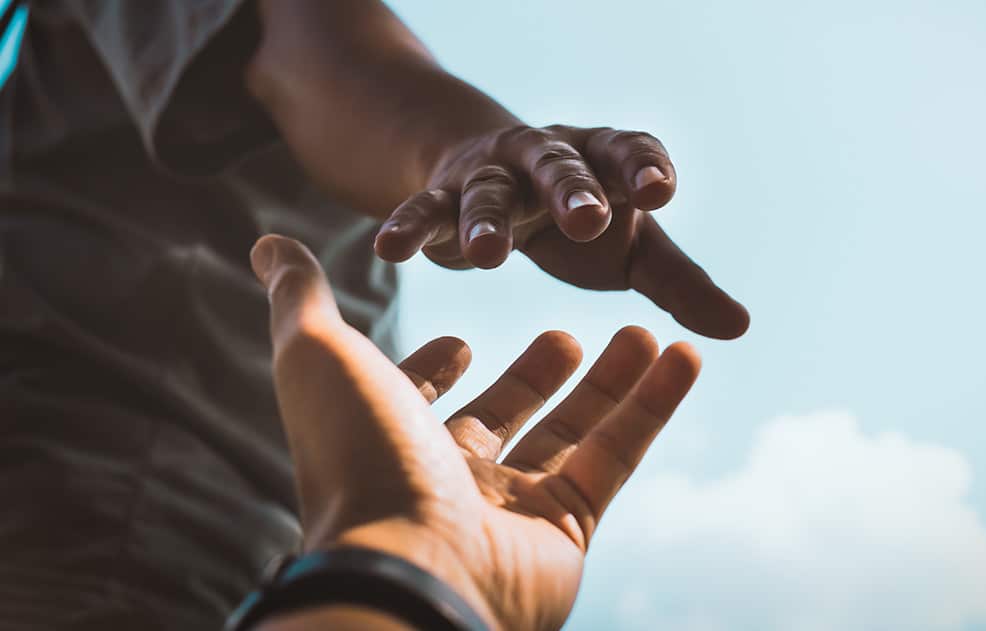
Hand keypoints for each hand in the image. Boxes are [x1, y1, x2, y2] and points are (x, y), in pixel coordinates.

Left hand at [250, 234, 701, 629]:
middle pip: (504, 415)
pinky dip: (653, 405)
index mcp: (389, 440)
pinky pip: (616, 456)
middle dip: (535, 376)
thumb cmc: (359, 457)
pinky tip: (683, 355)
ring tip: (645, 330)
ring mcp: (510, 508)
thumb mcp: (319, 356)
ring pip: (572, 434)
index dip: (436, 371)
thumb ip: (300, 298)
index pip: (417, 401)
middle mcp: (448, 478)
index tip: (462, 341)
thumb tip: (267, 242)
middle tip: (567, 336)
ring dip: (611, 381)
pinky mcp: (567, 528)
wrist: (410, 565)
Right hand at [372, 125, 749, 339]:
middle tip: (588, 219)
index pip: (629, 153)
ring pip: (488, 192)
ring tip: (487, 257)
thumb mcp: (633, 248)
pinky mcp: (444, 196)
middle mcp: (549, 159)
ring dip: (486, 219)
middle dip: (573, 191)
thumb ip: (680, 284)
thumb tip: (739, 328)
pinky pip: (424, 210)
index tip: (660, 190)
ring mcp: (493, 176)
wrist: (497, 180)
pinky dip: (408, 226)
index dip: (643, 168)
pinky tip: (389, 248)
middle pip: (561, 167)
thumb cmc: (581, 220)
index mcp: (605, 163)